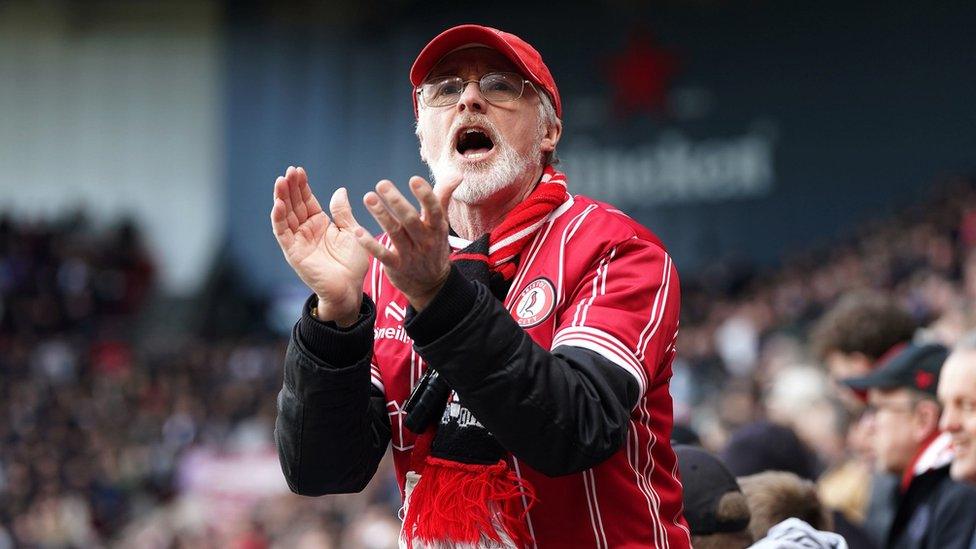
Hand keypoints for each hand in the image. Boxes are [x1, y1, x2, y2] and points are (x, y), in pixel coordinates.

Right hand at [270, 166, 368, 325]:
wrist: (350, 289)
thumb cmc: (353, 264)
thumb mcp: (351, 232)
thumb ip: (342, 212)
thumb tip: (340, 190)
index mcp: (319, 224)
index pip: (306, 200)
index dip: (302, 186)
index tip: (299, 170)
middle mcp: (306, 231)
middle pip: (294, 205)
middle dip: (290, 188)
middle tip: (289, 171)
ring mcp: (298, 241)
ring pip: (285, 216)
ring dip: (281, 199)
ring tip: (280, 181)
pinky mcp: (293, 252)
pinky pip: (283, 233)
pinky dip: (278, 219)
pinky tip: (278, 204)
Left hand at [355, 175, 461, 310]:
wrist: (432, 284)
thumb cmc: (434, 245)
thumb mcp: (441, 223)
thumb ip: (443, 196)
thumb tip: (456, 174)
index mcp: (437, 227)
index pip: (433, 209)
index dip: (425, 195)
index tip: (414, 179)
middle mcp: (425, 240)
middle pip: (411, 220)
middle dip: (396, 202)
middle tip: (382, 184)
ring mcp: (411, 254)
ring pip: (395, 233)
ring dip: (381, 215)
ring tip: (368, 198)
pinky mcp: (397, 266)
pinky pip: (383, 255)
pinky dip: (370, 244)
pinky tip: (357, 231)